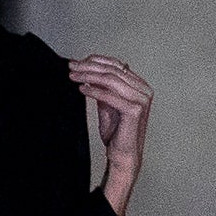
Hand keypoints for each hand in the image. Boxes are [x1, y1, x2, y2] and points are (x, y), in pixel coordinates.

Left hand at [68, 54, 151, 215]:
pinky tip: (81, 89)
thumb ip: (103, 88)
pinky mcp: (135, 110)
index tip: (77, 61)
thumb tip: (88, 72)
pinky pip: (110, 96)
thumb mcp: (107, 104)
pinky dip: (94, 91)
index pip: (117, 65)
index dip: (96, 61)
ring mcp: (141, 99)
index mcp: (139, 86)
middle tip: (71, 66)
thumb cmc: (117, 132)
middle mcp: (143, 90)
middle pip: (112, 70)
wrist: (123, 154)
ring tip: (73, 76)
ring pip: (110, 80)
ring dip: (88, 76)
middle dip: (89, 66)